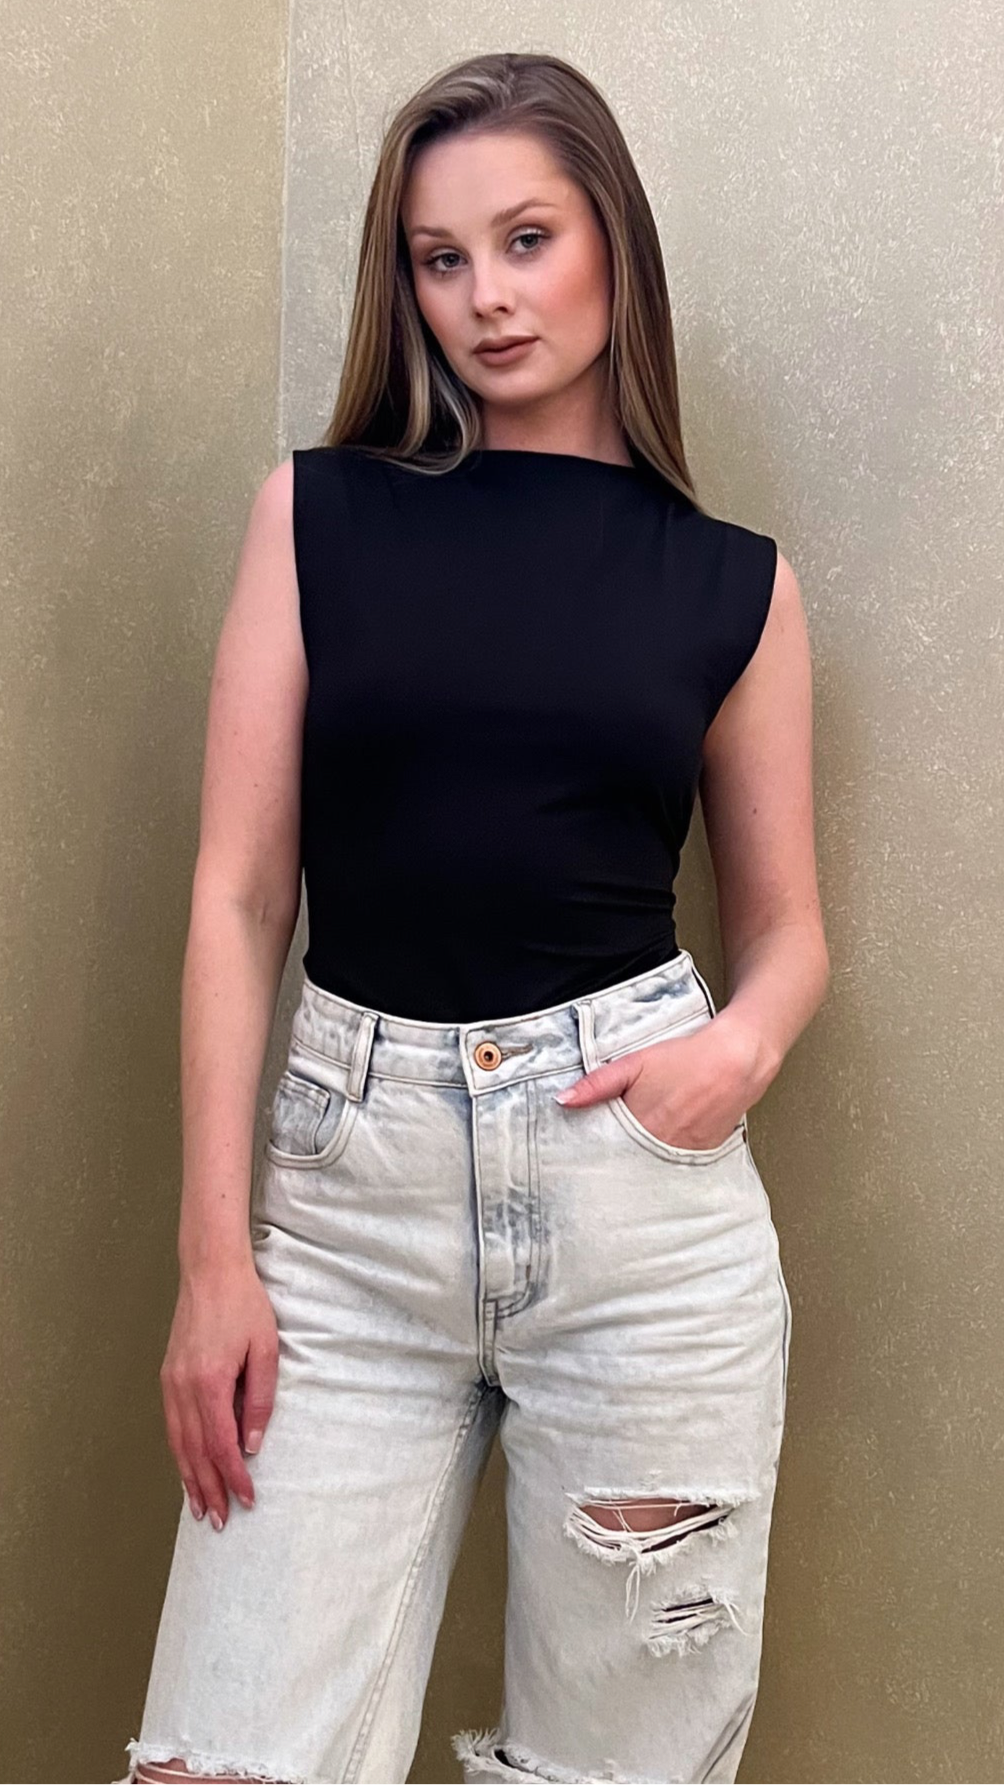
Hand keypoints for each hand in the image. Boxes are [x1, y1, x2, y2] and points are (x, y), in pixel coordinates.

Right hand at [160, 1253, 278, 1529]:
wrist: (210, 1270)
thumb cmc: (245, 1305)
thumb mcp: (266, 1350)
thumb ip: (261, 1399)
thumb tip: (253, 1444)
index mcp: (210, 1382)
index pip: (221, 1445)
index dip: (234, 1477)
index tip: (247, 1499)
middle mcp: (183, 1388)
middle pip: (194, 1452)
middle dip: (209, 1489)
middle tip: (222, 1522)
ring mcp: (170, 1383)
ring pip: (177, 1444)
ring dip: (189, 1479)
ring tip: (201, 1509)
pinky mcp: (167, 1377)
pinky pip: (172, 1426)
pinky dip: (179, 1454)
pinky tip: (187, 1469)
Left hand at [556, 1018, 753, 1150]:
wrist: (736, 1060)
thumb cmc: (686, 1058)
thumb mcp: (635, 1063)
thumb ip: (597, 1084)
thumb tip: (563, 1100)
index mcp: (640, 1127)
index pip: (606, 1154)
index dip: (594, 1154)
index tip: (581, 1156)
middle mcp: (661, 1147)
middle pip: (628, 1165)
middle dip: (615, 1163)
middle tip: (603, 1162)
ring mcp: (684, 1154)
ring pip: (652, 1167)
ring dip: (640, 1162)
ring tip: (633, 1154)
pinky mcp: (702, 1154)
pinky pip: (676, 1164)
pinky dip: (665, 1159)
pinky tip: (662, 1147)